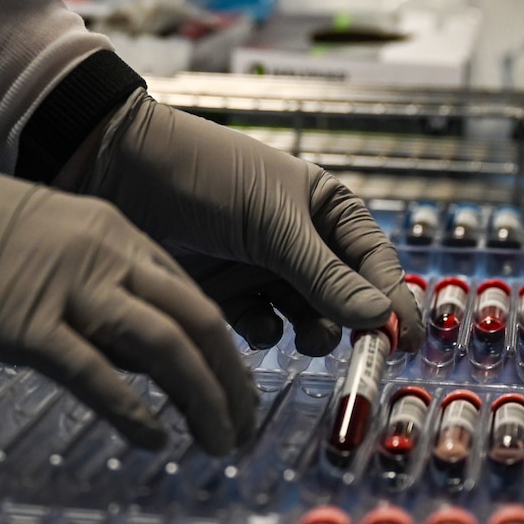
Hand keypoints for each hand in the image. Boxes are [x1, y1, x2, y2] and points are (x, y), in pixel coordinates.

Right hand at [0, 147, 258, 452]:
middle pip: (200, 321)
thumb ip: (86, 284)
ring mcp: (65, 289)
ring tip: (216, 445)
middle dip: (233, 382)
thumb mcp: (37, 240)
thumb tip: (121, 350)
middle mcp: (102, 254)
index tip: (232, 389)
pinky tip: (155, 442)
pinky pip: (100, 378)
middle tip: (243, 428)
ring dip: (206, 402)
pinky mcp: (25, 326)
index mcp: (108, 230)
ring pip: (169, 348)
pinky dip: (137, 415)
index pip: (190, 294)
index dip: (222, 349)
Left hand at [58, 94, 418, 356]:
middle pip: (346, 297)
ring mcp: (265, 267)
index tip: (400, 338)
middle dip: (351, 323)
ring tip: (306, 338)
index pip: (375, 261)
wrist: (123, 172)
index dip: (391, 299)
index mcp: (326, 208)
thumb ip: (323, 275)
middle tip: (354, 350)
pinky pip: (262, 326)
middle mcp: (302, 240)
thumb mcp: (272, 223)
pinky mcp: (228, 292)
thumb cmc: (205, 176)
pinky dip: (264, 332)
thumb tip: (380, 317)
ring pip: (307, 317)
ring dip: (312, 332)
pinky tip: (256, 326)